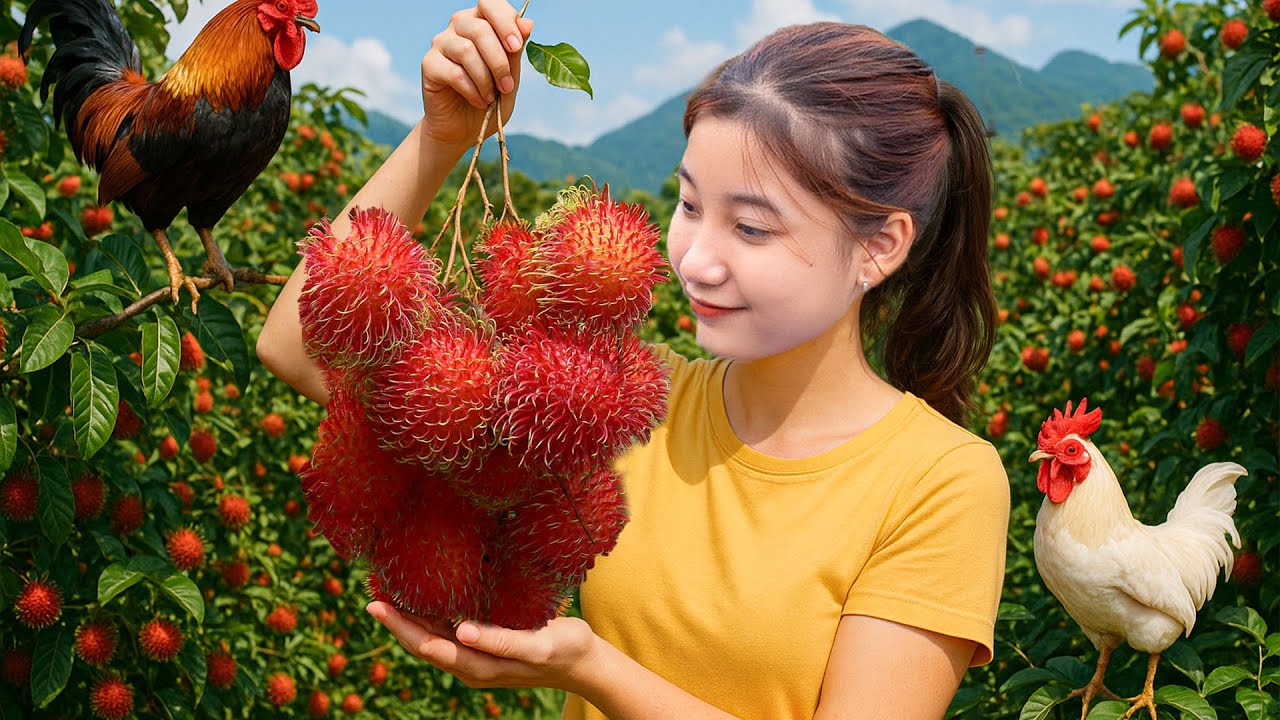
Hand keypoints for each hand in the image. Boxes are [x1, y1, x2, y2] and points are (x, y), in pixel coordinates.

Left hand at [367, 601, 598, 690]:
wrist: (583, 663)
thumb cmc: (564, 649)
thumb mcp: (537, 644)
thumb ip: (501, 640)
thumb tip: (460, 631)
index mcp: (480, 666)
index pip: (428, 646)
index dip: (401, 626)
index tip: (378, 605)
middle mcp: (471, 665)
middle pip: (423, 645)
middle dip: (396, 623)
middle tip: (371, 597)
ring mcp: (476, 659)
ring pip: (432, 641)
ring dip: (409, 621)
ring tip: (387, 597)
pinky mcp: (484, 648)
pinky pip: (446, 636)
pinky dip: (428, 620)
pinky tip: (422, 603)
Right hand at [421, 0, 533, 150]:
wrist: (464, 128)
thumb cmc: (489, 99)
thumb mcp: (510, 77)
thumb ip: (516, 52)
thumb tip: (527, 23)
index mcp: (481, 21)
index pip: (490, 4)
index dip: (505, 22)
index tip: (516, 47)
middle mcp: (458, 26)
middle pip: (480, 29)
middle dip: (499, 61)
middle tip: (507, 86)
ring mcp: (441, 43)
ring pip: (466, 50)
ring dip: (485, 78)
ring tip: (491, 98)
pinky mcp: (429, 64)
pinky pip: (453, 72)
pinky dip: (471, 89)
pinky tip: (478, 100)